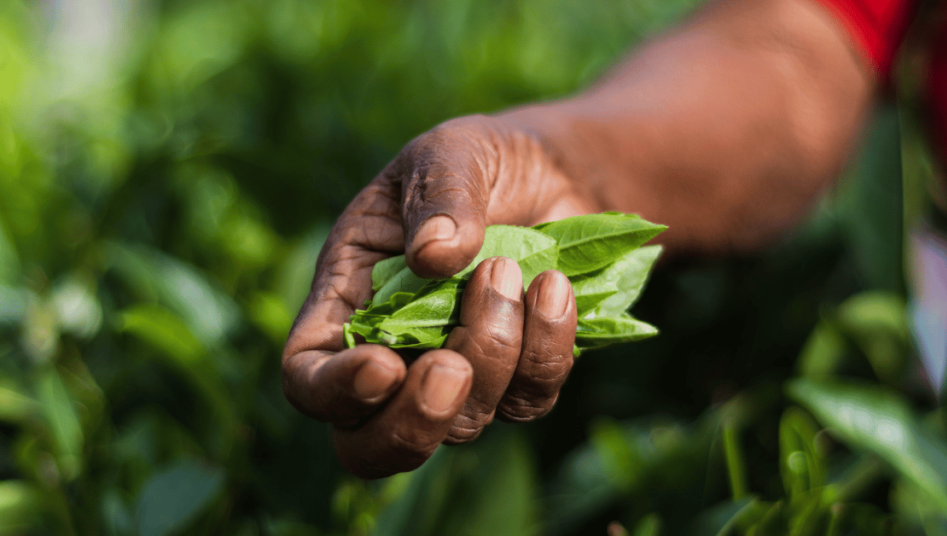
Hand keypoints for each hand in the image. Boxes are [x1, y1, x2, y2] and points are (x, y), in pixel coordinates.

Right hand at [281, 114, 596, 477]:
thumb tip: (433, 256)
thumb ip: (440, 194)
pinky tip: (556, 288)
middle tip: (454, 366)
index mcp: (346, 302)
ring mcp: (458, 375)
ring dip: (495, 354)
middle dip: (414, 423)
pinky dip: (548, 348)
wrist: (556, 174)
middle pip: (373, 445)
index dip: (332, 392)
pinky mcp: (519, 380)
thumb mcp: (451, 153)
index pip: (308, 379)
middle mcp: (393, 353)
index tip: (382, 367)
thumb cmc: (481, 162)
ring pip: (463, 423)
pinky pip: (530, 398)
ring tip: (510, 271)